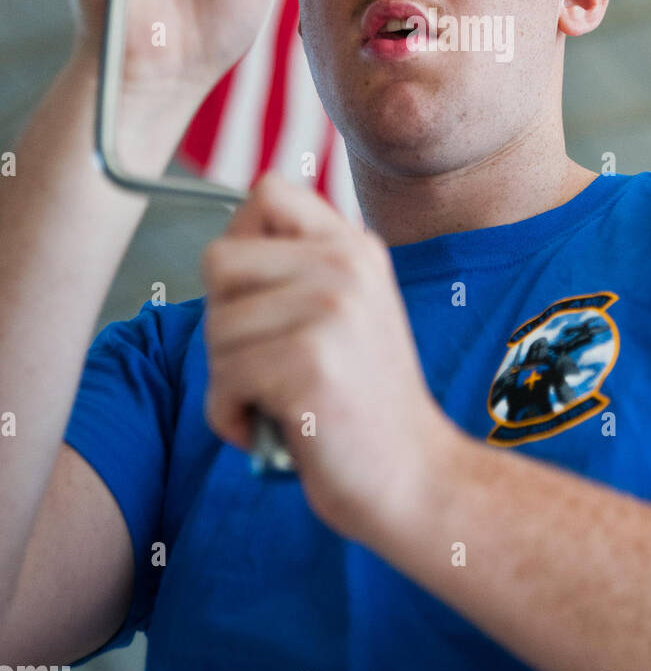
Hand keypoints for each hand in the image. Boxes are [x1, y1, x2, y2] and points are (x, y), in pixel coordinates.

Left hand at [201, 173, 455, 544]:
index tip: (258, 296)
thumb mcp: (349, 310)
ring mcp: (331, 312)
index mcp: (355, 247)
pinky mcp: (310, 364)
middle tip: (263, 362)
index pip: (267, 193)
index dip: (240, 240)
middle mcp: (347, 266)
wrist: (414, 476)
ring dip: (227, 379)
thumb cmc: (362, 403)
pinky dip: (230, 416)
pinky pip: (224, 379)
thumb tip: (222, 255)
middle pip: (220, 261)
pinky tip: (273, 427)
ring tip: (275, 401)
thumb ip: (299, 271)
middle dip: (223, 321)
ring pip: (215, 328)